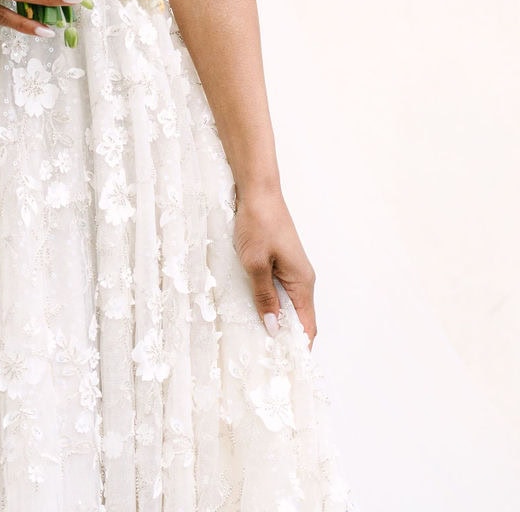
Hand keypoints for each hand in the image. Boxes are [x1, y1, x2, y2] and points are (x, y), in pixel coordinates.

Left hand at [233, 184, 317, 347]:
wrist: (257, 191)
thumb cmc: (258, 224)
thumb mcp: (255, 263)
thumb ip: (264, 297)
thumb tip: (274, 329)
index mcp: (302, 282)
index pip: (308, 327)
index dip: (299, 349)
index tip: (286, 370)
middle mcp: (302, 279)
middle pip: (299, 320)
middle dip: (286, 340)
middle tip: (265, 361)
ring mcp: (291, 270)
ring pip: (288, 306)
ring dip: (276, 322)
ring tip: (257, 341)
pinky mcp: (280, 262)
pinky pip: (279, 292)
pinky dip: (270, 305)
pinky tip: (254, 311)